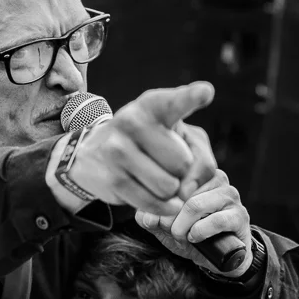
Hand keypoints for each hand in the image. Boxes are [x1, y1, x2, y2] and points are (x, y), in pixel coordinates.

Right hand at [66, 82, 216, 215]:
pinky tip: (153, 195)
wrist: (93, 153)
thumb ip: (200, 158)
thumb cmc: (149, 143)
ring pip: (168, 187)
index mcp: (153, 106)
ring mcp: (118, 149)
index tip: (205, 91)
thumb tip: (188, 191)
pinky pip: (152, 203)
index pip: (175, 102)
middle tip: (165, 164)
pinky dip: (161, 206)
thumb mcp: (175, 135)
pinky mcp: (112, 178)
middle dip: (182, 172)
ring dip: (170, 192)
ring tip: (156, 178)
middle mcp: (132, 121)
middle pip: (183, 163)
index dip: (191, 97)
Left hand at [135, 170, 252, 276]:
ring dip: (181, 227)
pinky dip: (198, 233)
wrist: (220, 257)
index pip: (171, 178)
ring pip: (195, 205)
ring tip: (182, 236)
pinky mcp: (240, 215)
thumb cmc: (192, 234)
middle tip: (170, 231)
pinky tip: (195, 239)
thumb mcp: (165, 225)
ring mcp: (230, 195)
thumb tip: (146, 215)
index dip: (160, 202)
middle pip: (180, 193)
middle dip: (169, 218)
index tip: (158, 219)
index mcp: (197, 173)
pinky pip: (215, 220)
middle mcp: (216, 178)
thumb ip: (150, 217)